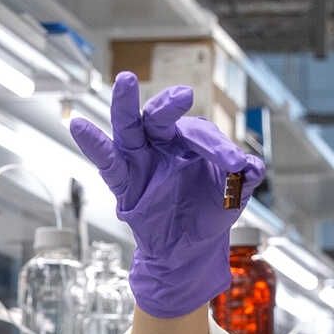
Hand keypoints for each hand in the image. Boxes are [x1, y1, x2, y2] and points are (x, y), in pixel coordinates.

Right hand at [69, 71, 265, 317]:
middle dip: (168, 105)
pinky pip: (107, 161)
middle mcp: (162, 144)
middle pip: (159, 116)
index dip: (217, 148)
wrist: (189, 251)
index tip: (236, 167)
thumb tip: (254, 166)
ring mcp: (140, 160)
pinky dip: (93, 143)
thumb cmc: (208, 213)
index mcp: (189, 141)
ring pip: (129, 127)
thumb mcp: (233, 195)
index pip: (199, 134)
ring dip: (126, 105)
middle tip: (183, 95)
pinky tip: (79, 125)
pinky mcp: (124, 181)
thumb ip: (244, 178)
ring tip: (125, 82)